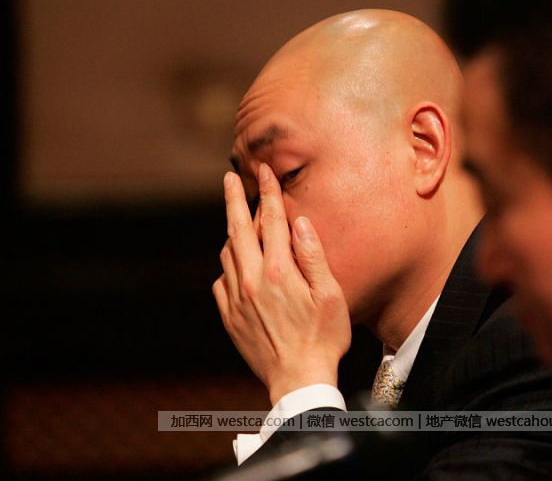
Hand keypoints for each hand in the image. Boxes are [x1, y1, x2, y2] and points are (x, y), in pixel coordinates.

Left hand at [212, 163, 350, 404]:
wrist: (298, 380)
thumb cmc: (324, 337)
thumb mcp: (330, 295)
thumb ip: (313, 255)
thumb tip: (299, 222)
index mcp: (279, 271)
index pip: (271, 220)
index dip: (268, 192)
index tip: (263, 171)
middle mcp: (252, 280)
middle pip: (238, 229)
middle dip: (234, 199)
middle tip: (229, 178)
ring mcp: (237, 299)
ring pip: (227, 253)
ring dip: (232, 232)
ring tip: (237, 221)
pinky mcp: (230, 316)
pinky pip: (221, 281)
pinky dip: (228, 266)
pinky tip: (237, 266)